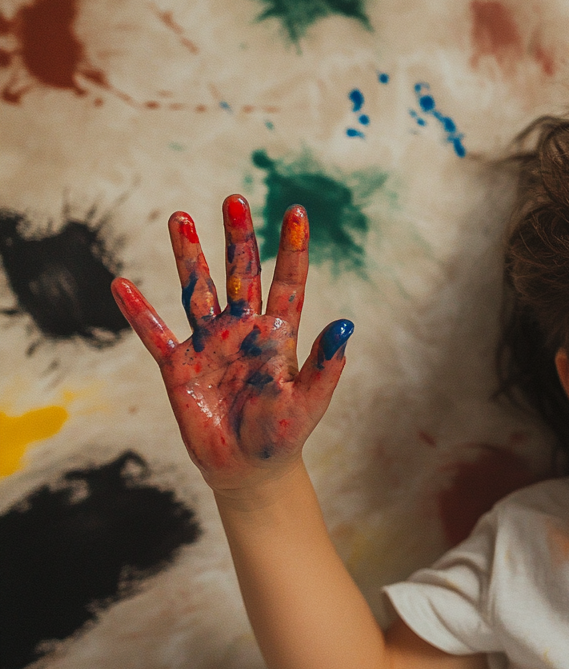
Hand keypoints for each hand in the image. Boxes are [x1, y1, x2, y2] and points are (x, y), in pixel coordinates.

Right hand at [111, 195, 352, 491]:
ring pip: (197, 290)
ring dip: (188, 255)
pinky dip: (138, 311)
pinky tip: (121, 284)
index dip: (293, 248)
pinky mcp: (179, 367)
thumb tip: (348, 323)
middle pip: (240, 274)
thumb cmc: (285, 433)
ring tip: (180, 216)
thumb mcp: (311, 399)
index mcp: (280, 334)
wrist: (250, 468)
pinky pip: (155, 334)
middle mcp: (244, 329)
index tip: (298, 210)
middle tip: (235, 200)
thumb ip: (327, 362)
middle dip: (238, 238)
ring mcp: (210, 344)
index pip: (289, 282)